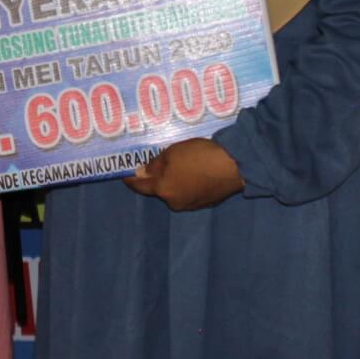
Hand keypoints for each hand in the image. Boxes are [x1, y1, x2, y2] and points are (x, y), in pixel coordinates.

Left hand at [124, 138, 242, 211]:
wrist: (234, 166)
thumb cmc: (199, 157)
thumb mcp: (172, 154)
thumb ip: (154, 165)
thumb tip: (141, 173)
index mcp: (163, 190)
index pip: (140, 186)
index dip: (131, 179)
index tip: (125, 174)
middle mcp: (174, 202)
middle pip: (159, 189)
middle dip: (158, 178)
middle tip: (161, 162)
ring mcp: (191, 205)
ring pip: (175, 191)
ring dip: (175, 181)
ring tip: (182, 165)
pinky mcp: (206, 203)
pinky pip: (190, 193)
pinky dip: (189, 184)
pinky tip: (197, 172)